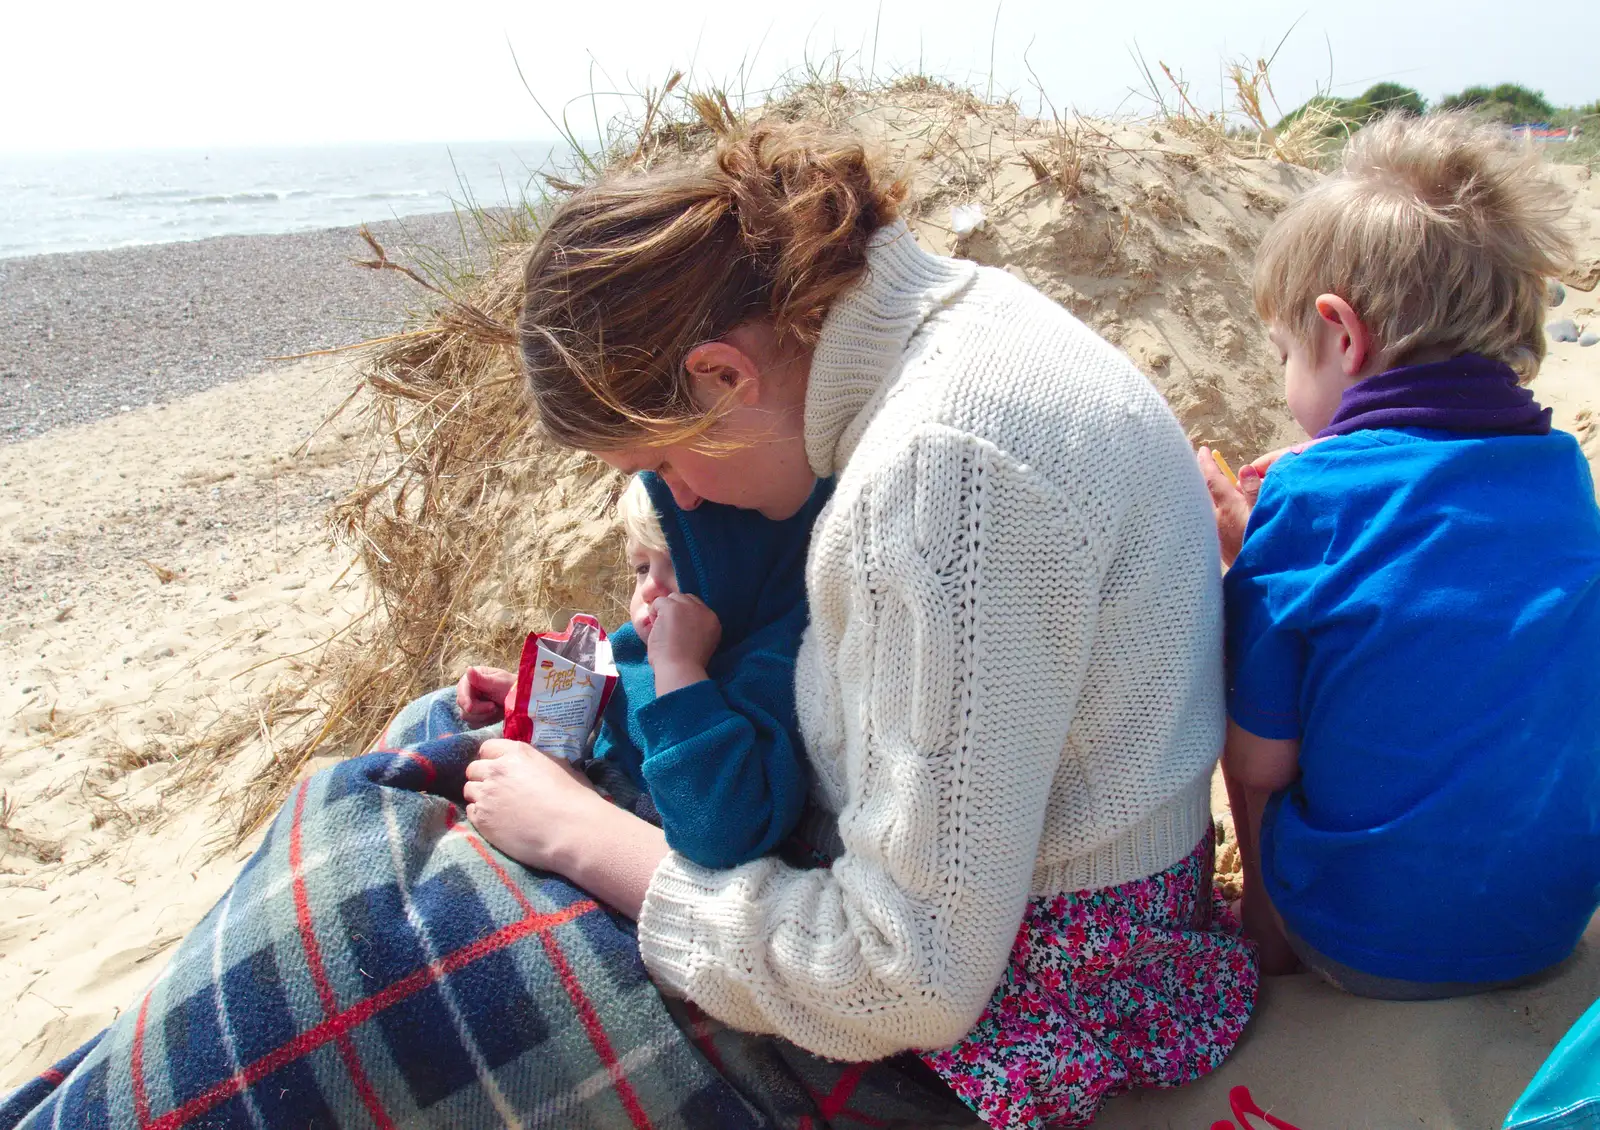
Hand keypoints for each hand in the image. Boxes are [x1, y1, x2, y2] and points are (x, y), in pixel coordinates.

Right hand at [456, 666, 515, 727]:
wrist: (521, 701)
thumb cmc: (512, 687)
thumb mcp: (499, 682)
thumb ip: (482, 679)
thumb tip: (468, 669)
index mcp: (472, 678)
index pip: (462, 689)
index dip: (464, 699)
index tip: (469, 707)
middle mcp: (468, 690)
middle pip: (462, 705)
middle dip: (479, 709)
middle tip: (494, 707)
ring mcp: (470, 703)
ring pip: (466, 716)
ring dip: (483, 716)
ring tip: (496, 709)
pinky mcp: (475, 716)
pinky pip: (473, 724)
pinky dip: (484, 722)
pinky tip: (494, 715)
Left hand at [462, 738, 598, 869]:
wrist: (571, 831)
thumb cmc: (573, 798)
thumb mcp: (559, 765)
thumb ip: (538, 760)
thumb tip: (534, 764)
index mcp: (516, 753)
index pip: (487, 748)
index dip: (493, 758)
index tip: (500, 768)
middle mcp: (496, 771)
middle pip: (473, 769)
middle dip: (482, 776)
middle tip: (498, 789)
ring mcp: (486, 795)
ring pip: (469, 789)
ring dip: (480, 795)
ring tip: (497, 806)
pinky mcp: (482, 820)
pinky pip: (470, 811)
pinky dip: (480, 814)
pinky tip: (497, 820)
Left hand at [647, 593, 720, 686]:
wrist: (680, 670)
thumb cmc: (685, 666)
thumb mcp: (699, 645)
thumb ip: (695, 630)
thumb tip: (677, 620)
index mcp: (713, 622)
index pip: (697, 607)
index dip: (684, 616)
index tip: (678, 631)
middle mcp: (705, 611)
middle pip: (686, 599)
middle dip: (675, 611)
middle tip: (669, 630)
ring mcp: (689, 607)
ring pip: (672, 598)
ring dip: (664, 611)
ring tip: (662, 630)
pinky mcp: (673, 607)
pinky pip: (659, 602)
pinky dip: (654, 613)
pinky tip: (655, 629)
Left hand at [1197, 441, 1325, 566]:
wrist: (1266, 579)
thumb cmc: (1271, 543)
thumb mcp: (1268, 514)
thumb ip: (1256, 491)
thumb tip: (1244, 469)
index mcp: (1227, 509)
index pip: (1211, 480)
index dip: (1207, 463)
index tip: (1203, 449)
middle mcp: (1215, 521)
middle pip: (1203, 494)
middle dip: (1202, 477)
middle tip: (1202, 463)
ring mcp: (1215, 536)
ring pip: (1206, 508)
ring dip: (1207, 495)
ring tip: (1211, 484)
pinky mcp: (1219, 547)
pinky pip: (1210, 521)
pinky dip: (1212, 509)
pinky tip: (1219, 510)